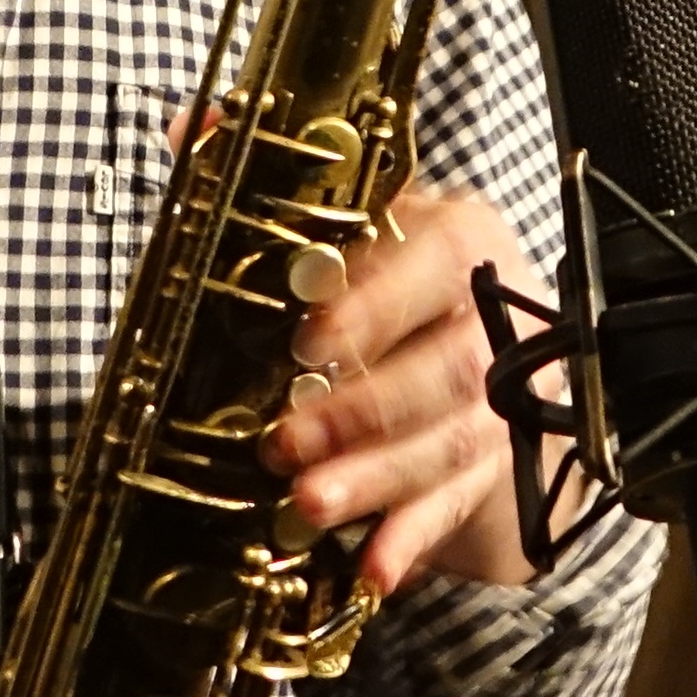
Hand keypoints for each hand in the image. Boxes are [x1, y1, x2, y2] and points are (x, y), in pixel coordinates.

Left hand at [261, 180, 547, 594]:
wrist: (497, 345)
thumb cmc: (402, 277)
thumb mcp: (355, 220)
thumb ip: (275, 176)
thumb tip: (191, 124)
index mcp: (462, 242)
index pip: (433, 264)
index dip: (372, 301)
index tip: (307, 336)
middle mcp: (497, 319)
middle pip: (446, 367)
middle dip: (362, 409)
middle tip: (284, 441)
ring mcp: (506, 400)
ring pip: (450, 442)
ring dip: (376, 479)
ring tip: (307, 507)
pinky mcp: (497, 468)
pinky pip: (458, 506)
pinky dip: (413, 539)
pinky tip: (373, 572)